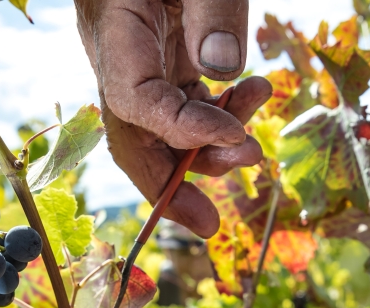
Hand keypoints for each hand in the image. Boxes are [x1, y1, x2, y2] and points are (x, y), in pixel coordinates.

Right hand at [74, 0, 269, 237]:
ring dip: (206, 150)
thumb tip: (228, 72)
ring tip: (256, 144)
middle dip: (168, 185)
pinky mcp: (169, 51)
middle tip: (209, 224)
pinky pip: (185, 101)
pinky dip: (218, 117)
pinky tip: (255, 98)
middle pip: (132, 134)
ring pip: (161, 125)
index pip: (134, 101)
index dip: (181, 132)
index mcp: (113, 27)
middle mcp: (121, 50)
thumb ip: (213, 6)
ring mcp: (143, 54)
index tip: (236, 138)